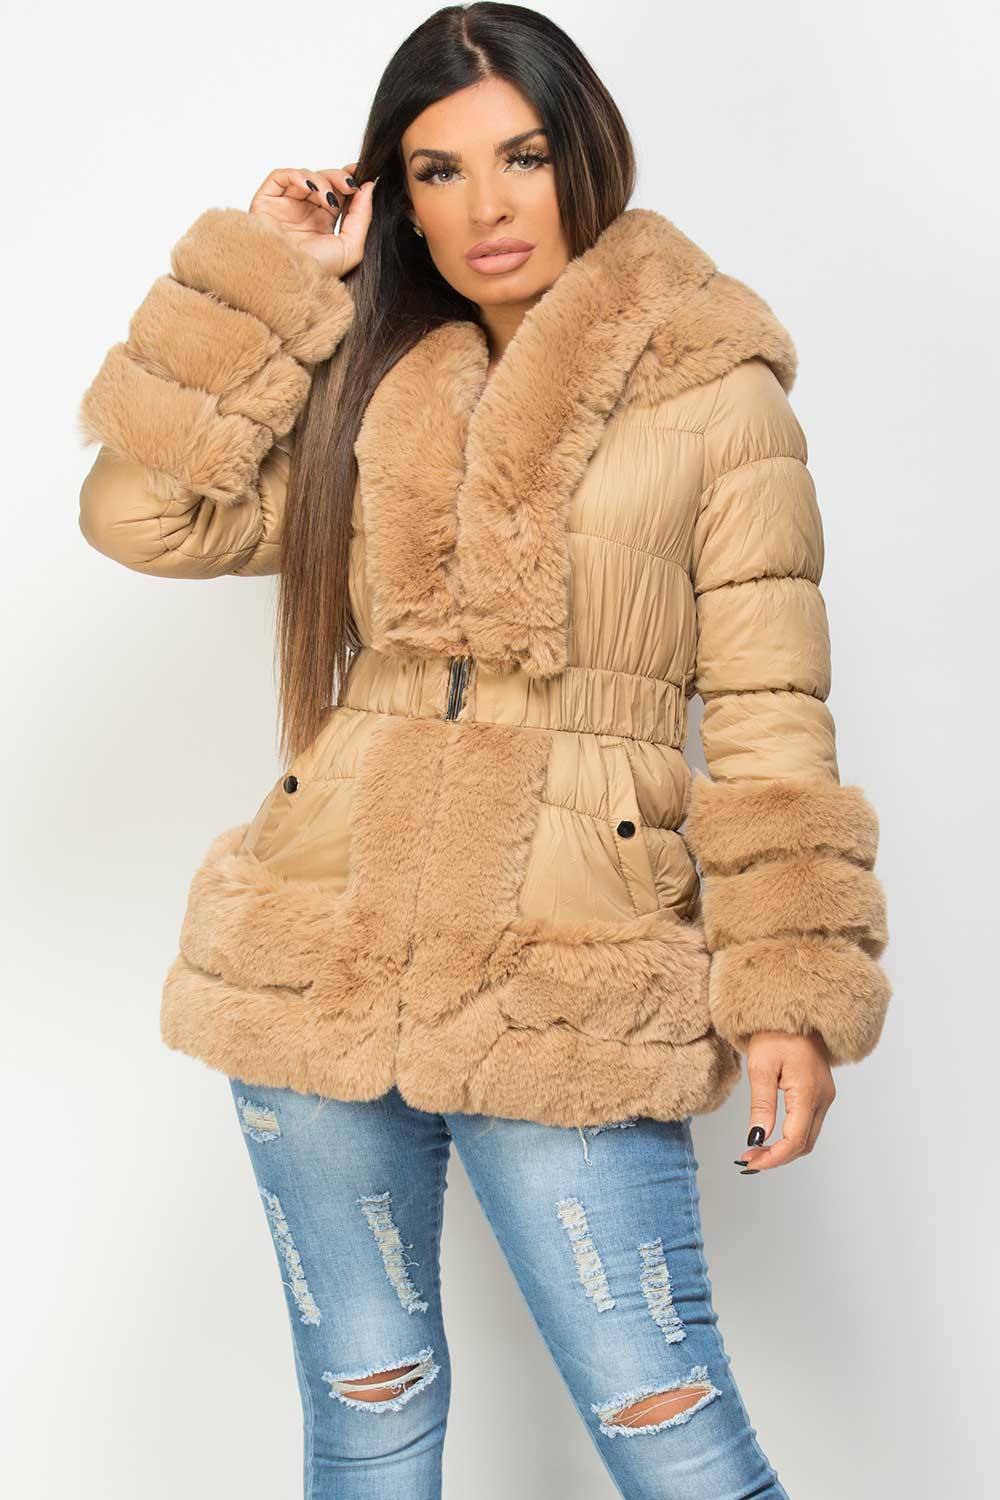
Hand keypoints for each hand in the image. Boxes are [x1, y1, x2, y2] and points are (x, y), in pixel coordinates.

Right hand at [248, 164, 374, 275]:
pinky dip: (297, 175)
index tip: (363, 174)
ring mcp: (286, 205)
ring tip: (327, 199)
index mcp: (323, 223)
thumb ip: (362, 217)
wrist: (288, 279)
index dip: (350, 180)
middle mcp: (304, 212)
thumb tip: (368, 188)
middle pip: (325, 180)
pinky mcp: (267, 201)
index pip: (338, 193)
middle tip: (350, 185)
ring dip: (321, 181)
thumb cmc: (315, 272)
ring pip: (306, 176)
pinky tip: (308, 187)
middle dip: (339, 178)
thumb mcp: (351, 248)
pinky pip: (281, 176)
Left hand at [735, 1032, 835, 1172]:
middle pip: (804, 1144)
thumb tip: (757, 1138)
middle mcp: (823, 1098)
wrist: (795, 1011)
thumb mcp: (760, 1066)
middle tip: (749, 1159)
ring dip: (785, 1149)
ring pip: (809, 1137)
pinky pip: (810, 1123)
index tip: (750, 1162)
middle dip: (777, 1158)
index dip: (772, 1158)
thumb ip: (761, 1105)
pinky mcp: (822, 1092)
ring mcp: (826, 1096)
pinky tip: (773, 1135)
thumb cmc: (775, 1033)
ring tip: (757, 1150)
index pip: (794, 1141)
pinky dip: (792, 1136)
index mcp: (808, 1092)